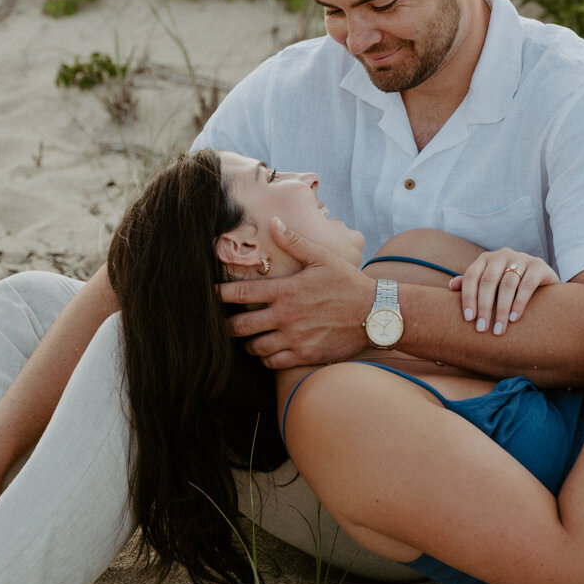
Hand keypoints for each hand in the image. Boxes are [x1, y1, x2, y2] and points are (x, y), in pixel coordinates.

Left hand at [218, 219, 372, 368]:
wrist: (375, 314)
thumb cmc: (348, 283)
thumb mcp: (323, 257)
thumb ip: (295, 241)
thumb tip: (274, 222)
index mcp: (286, 290)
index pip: (240, 292)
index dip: (219, 294)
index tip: (209, 293)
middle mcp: (285, 316)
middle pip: (240, 326)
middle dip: (226, 325)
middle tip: (223, 322)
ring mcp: (294, 338)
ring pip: (254, 347)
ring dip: (246, 343)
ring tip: (246, 337)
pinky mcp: (304, 354)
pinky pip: (273, 362)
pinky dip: (264, 357)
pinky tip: (266, 350)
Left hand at [449, 249, 559, 333]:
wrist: (543, 281)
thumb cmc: (509, 286)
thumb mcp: (491, 284)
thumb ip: (472, 284)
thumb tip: (452, 285)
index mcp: (486, 259)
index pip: (472, 276)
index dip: (468, 297)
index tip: (468, 319)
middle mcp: (502, 255)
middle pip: (488, 281)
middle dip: (484, 307)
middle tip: (482, 329)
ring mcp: (521, 258)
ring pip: (507, 284)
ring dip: (501, 309)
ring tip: (499, 329)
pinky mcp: (538, 265)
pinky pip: (527, 284)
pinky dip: (519, 302)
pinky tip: (514, 318)